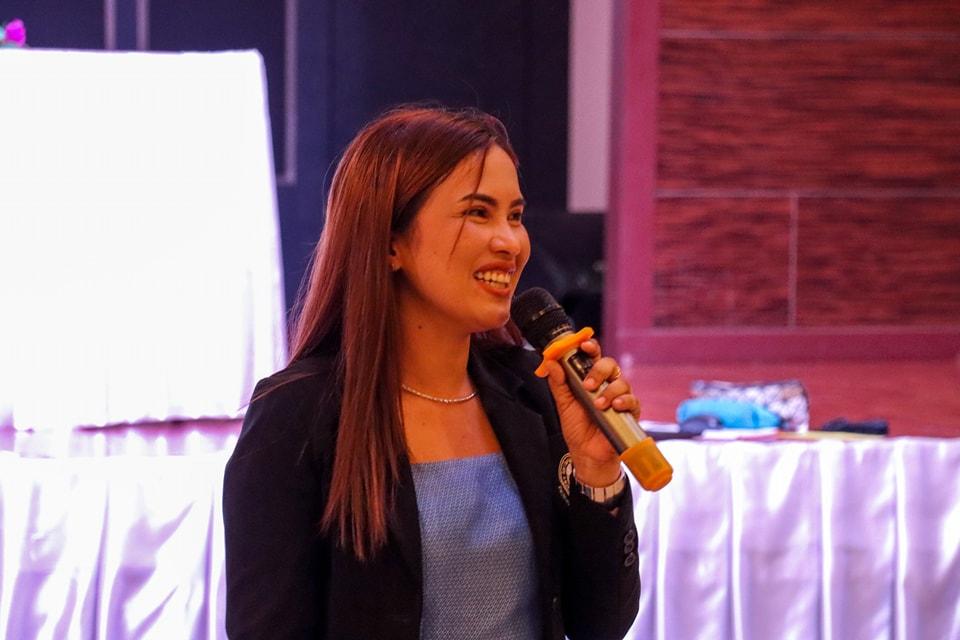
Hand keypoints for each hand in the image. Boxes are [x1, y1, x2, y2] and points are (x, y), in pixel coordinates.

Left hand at [540, 339, 641, 486]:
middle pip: (610, 364)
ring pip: (622, 381)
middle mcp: (606, 385)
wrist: (586, 454)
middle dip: (599, 370)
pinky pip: (633, 400)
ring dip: (609, 390)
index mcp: (590, 379)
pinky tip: (614, 407)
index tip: (583, 345)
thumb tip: (550, 362)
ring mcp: (619, 398)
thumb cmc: (577, 428)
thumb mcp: (563, 404)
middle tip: (587, 384)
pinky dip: (624, 401)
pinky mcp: (629, 412)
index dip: (590, 347)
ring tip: (598, 405)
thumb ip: (558, 383)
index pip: (593, 356)